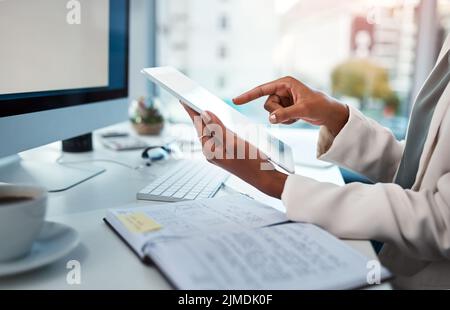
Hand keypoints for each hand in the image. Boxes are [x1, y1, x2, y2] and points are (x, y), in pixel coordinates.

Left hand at [181, 103, 287, 198]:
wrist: (263, 177)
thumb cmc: (250, 162)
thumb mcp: (233, 142)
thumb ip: (217, 127)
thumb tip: (204, 114)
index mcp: (209, 150)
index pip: (198, 126)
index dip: (191, 111)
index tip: (182, 100)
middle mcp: (212, 152)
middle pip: (202, 129)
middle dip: (197, 115)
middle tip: (190, 100)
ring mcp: (220, 152)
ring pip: (211, 132)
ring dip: (207, 120)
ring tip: (200, 108)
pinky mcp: (228, 152)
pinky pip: (219, 136)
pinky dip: (217, 126)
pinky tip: (218, 122)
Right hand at [233, 76, 348, 136]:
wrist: (330, 114)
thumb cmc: (320, 106)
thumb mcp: (302, 110)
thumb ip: (285, 114)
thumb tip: (270, 119)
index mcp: (285, 83)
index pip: (262, 89)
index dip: (248, 95)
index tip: (235, 101)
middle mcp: (282, 89)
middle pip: (267, 104)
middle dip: (277, 112)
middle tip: (292, 113)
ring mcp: (284, 99)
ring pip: (271, 112)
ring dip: (282, 118)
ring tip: (296, 116)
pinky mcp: (286, 108)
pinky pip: (277, 117)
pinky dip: (286, 120)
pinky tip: (297, 118)